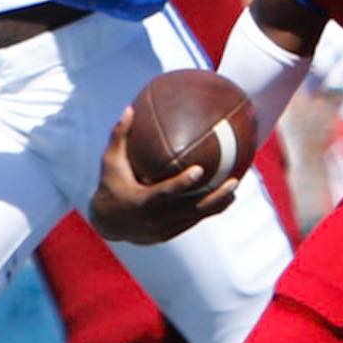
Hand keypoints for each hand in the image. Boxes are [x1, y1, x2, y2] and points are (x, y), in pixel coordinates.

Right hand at [88, 108, 239, 243]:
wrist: (107, 223)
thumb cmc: (110, 185)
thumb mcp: (110, 162)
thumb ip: (120, 136)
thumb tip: (130, 108)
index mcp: (140, 201)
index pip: (164, 193)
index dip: (182, 183)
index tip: (200, 170)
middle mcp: (154, 218)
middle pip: (190, 208)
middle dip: (214, 196)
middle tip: (234, 180)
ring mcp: (163, 229)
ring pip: (196, 217)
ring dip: (218, 203)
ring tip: (235, 187)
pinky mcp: (169, 234)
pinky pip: (194, 221)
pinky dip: (210, 210)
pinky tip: (226, 197)